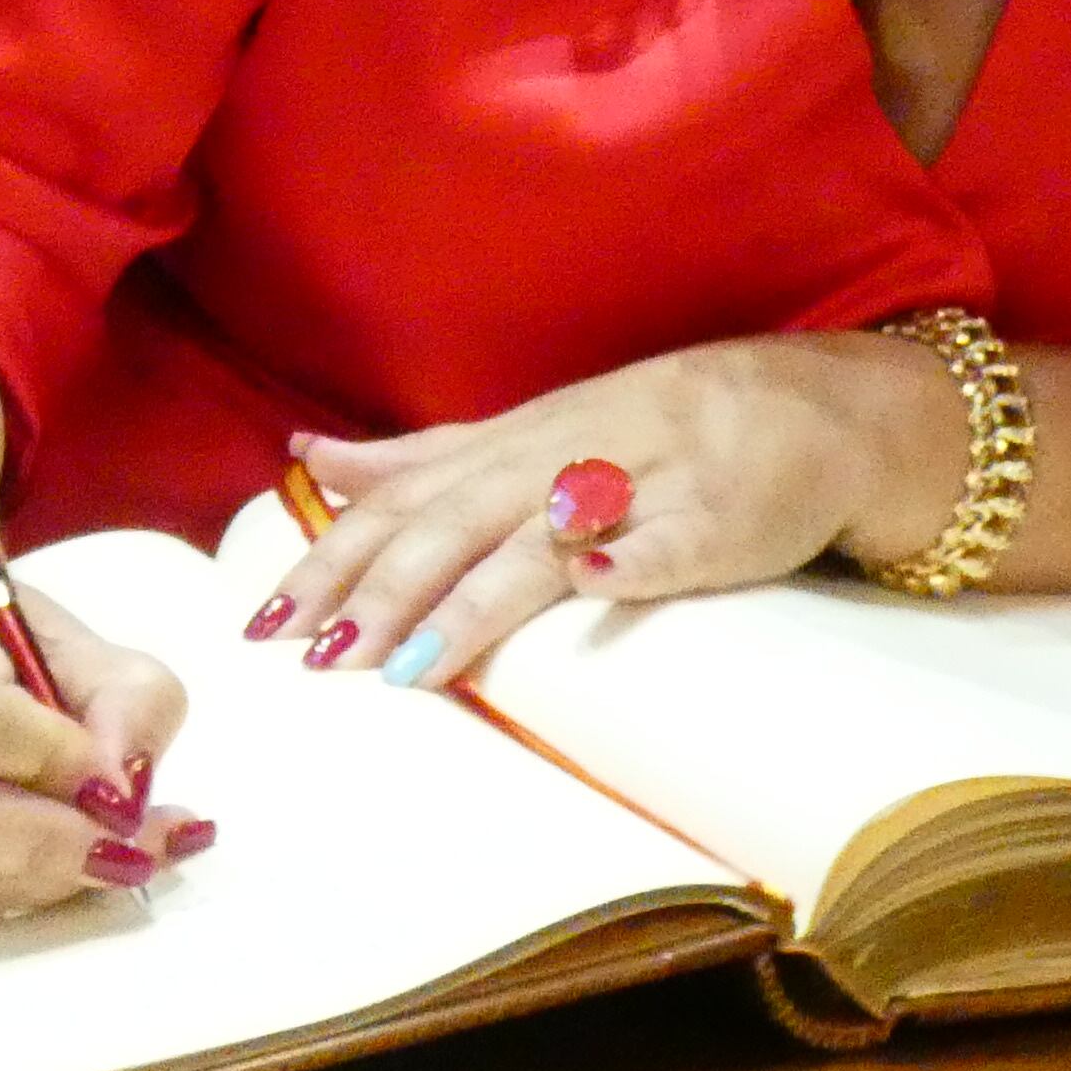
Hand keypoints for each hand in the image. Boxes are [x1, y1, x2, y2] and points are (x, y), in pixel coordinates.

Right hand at [0, 585, 203, 922]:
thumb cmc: (4, 645)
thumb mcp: (87, 645)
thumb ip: (124, 703)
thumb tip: (126, 793)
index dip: (51, 761)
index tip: (122, 789)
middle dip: (40, 843)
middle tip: (125, 852)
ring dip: (39, 882)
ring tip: (122, 863)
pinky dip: (19, 902)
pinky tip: (81, 881)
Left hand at [254, 335, 972, 686]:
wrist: (805, 406)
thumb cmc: (654, 427)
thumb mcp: (527, 430)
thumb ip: (424, 455)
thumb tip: (313, 458)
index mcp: (512, 443)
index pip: (404, 500)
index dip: (335, 555)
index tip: (265, 619)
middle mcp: (561, 459)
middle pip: (454, 522)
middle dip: (379, 588)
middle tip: (314, 656)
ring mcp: (640, 486)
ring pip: (543, 541)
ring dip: (471, 599)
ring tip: (405, 665)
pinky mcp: (717, 521)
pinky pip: (670, 541)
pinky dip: (631, 560)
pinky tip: (594, 584)